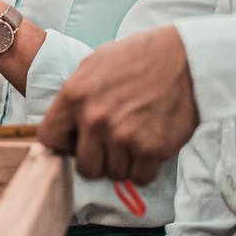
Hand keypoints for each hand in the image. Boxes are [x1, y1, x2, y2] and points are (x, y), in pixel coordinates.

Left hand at [38, 27, 197, 184]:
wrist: (186, 57)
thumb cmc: (139, 58)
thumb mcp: (94, 65)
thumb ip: (75, 97)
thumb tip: (65, 126)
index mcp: (74, 95)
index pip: (49, 140)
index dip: (65, 144)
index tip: (79, 141)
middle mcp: (95, 119)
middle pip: (84, 167)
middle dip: (98, 160)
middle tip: (114, 144)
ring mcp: (123, 136)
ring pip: (114, 174)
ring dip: (125, 162)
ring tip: (136, 137)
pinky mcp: (151, 149)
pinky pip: (140, 177)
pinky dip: (146, 167)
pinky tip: (151, 145)